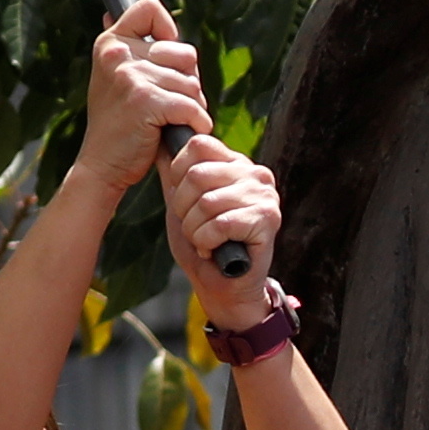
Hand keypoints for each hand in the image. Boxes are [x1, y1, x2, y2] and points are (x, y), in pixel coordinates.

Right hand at [73, 0, 209, 194]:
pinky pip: (192, 107)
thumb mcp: (114, 78)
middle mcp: (118, 53)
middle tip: (168, 103)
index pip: (149, 8)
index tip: (165, 58)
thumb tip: (112, 12)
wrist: (102, 165)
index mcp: (110, 43)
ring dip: (191, 107)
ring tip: (167, 121)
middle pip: (185, 52)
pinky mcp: (145, 100)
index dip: (168, 31)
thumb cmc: (119, 124)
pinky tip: (179, 133)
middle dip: (187, 81)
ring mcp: (130, 75)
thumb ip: (127, 48)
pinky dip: (195, 124)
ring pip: (192, 83)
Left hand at [163, 132, 284, 303]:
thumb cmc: (203, 245)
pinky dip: (207, 242)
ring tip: (205, 242)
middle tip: (195, 228)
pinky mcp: (267, 219)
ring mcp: (264, 195)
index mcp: (235, 164)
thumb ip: (175, 175)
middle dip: (183, 209)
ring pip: (206, 202)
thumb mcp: (182, 205)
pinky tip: (215, 251)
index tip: (184, 202)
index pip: (198, 144)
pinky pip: (220, 224)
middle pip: (196, 174)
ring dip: (195, 231)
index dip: (178, 173)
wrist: (222, 288)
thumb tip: (161, 141)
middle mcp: (254, 174)